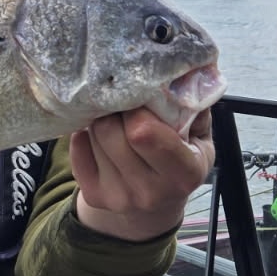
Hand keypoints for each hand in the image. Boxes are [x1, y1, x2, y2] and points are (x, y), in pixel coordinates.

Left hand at [70, 107, 213, 240]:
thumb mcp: (199, 133)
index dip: (137, 108)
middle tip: (126, 108)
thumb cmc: (181, 156)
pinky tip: (103, 139)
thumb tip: (176, 72)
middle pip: (109, 129)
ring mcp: (120, 197)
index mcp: (184, 174)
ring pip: (92, 135)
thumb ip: (191, 105)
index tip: (141, 99)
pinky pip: (77, 148)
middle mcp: (151, 192)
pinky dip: (86, 136)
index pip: (143, 132)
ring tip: (118, 123)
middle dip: (116, 111)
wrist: (159, 202)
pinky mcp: (95, 196)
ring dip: (102, 121)